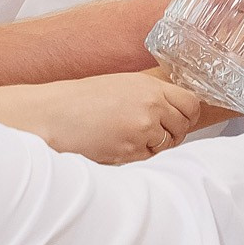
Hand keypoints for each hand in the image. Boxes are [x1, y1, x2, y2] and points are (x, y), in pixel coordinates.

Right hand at [0, 71, 202, 163]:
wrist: (52, 115)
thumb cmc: (81, 99)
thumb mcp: (120, 85)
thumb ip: (150, 95)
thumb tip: (174, 108)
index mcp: (149, 87)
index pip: (191, 103)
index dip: (187, 114)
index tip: (181, 119)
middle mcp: (151, 107)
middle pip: (183, 127)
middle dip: (172, 132)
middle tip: (154, 132)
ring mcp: (142, 130)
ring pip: (167, 145)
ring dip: (155, 145)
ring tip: (130, 137)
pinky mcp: (130, 152)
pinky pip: (148, 158)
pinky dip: (138, 156)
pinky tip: (119, 145)